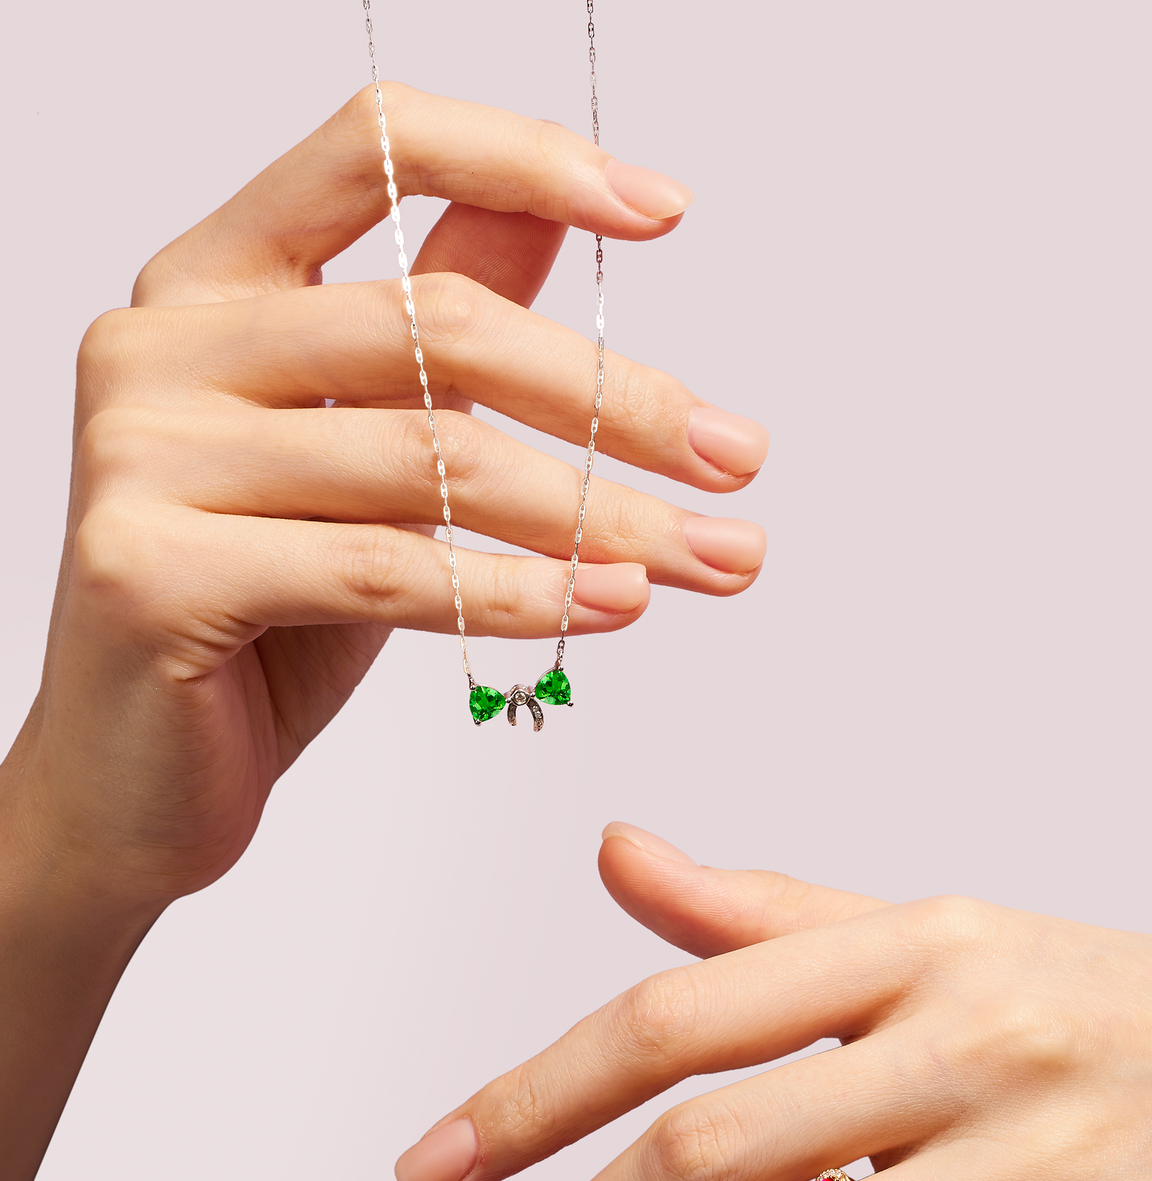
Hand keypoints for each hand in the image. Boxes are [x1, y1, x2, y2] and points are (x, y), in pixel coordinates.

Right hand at [2, 84, 767, 916]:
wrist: (134, 780)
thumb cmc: (256, 618)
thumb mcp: (362, 456)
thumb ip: (437, 329)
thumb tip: (558, 213)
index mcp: (211, 281)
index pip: (375, 149)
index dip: (527, 159)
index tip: (662, 213)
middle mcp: (162, 344)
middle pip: (436, 326)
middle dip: (615, 401)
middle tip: (736, 458)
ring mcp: (142, 455)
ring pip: (430, 462)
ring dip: (600, 518)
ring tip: (711, 559)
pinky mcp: (154, 573)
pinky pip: (388, 570)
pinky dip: (523, 591)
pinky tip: (616, 604)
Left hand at [395, 822, 1151, 1180]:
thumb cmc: (1076, 1004)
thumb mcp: (933, 935)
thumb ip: (764, 914)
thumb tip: (616, 852)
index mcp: (912, 946)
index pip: (676, 1016)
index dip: (534, 1097)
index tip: (436, 1169)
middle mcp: (969, 1043)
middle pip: (712, 1152)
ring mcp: (1040, 1167)